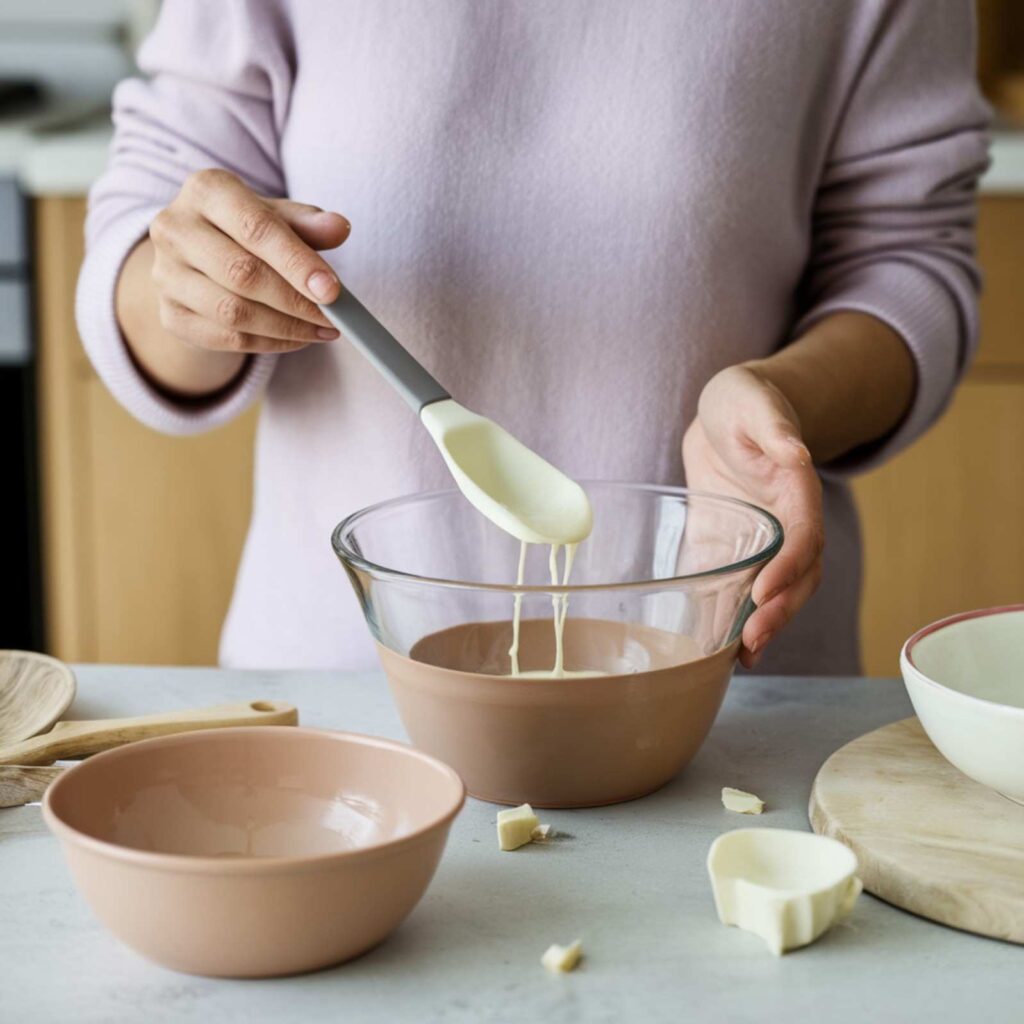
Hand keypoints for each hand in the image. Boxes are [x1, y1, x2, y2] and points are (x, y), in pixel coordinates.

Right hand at [148, 168, 349, 354]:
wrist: (197, 259)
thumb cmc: (246, 231)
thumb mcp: (277, 217)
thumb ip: (308, 223)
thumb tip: (340, 227)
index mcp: (206, 190)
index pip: (256, 228)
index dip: (298, 263)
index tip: (333, 291)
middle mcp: (175, 228)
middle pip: (242, 274)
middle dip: (296, 302)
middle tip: (335, 318)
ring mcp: (165, 274)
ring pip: (233, 312)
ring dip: (287, 328)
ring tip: (323, 330)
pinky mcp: (169, 314)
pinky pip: (226, 338)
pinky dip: (270, 343)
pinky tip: (298, 339)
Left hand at [682, 364, 823, 668]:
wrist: (726, 416)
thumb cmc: (742, 402)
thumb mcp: (751, 401)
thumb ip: (773, 425)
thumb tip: (795, 451)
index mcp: (796, 488)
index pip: (803, 535)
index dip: (789, 566)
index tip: (764, 591)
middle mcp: (786, 522)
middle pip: (798, 576)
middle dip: (780, 610)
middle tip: (753, 641)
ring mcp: (763, 541)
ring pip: (777, 591)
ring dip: (764, 624)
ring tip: (742, 657)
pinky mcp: (734, 550)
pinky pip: (740, 589)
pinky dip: (735, 620)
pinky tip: (724, 652)